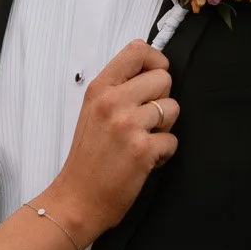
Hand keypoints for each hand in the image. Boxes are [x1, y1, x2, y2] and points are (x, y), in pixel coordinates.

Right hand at [51, 38, 177, 240]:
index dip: (156, 62)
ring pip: (173, 109)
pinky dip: (164, 153)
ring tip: (144, 141)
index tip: (154, 78)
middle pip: (164, 78)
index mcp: (100, 88)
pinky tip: (145, 161)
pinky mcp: (142, 150)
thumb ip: (118, 89)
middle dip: (162, 100)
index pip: (138, 50)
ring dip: (164, 128)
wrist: (77, 199)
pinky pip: (173, 140)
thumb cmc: (87, 158)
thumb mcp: (92, 111)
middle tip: (145, 121)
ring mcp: (127, 125)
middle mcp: (113, 101)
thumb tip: (152, 71)